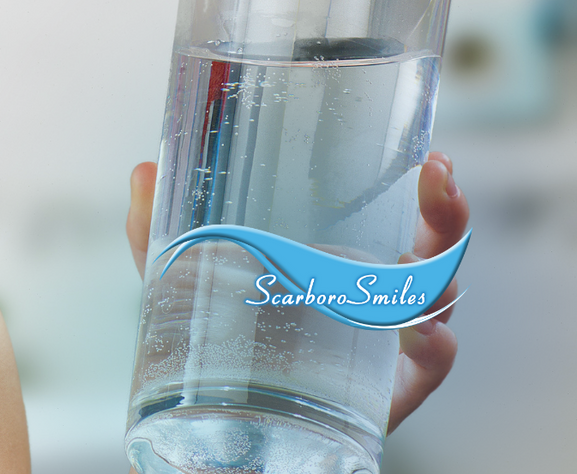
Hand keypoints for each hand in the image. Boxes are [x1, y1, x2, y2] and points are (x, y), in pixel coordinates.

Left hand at [125, 151, 468, 432]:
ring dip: (438, 277)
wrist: (221, 429)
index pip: (402, 220)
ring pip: (434, 307)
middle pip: (433, 253)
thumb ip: (159, 232)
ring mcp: (380, 349)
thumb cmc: (215, 344)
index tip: (434, 159)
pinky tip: (425, 333)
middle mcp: (372, 302)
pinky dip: (433, 350)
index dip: (429, 191)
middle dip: (446, 215)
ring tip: (415, 258)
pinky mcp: (380, 397)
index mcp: (345, 265)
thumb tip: (142, 169)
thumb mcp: (184, 282)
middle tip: (438, 179)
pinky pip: (424, 374)